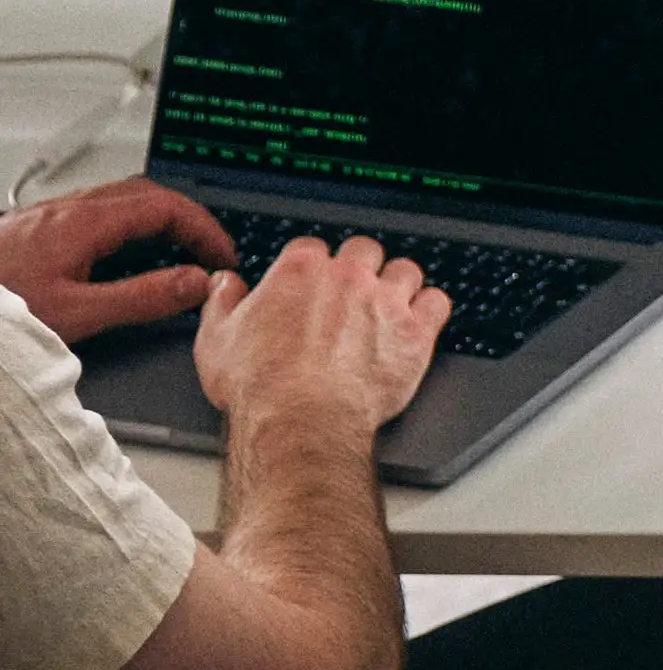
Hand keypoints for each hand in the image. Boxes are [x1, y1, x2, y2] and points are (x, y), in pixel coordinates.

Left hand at [0, 179, 237, 344]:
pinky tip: (126, 255)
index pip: (167, 207)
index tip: (223, 257)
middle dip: (188, 220)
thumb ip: (142, 298)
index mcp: (85, 222)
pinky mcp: (37, 229)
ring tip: (177, 252)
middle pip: (148, 193)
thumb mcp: (78, 313)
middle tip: (209, 252)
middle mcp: (68, 209)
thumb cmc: (0, 310)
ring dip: (159, 220)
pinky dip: (130, 228)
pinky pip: (98, 212)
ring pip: (122, 200)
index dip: (206, 229)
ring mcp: (51, 216)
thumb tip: (194, 283)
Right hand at [189, 236, 445, 433]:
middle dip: (358, 268)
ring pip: (405, 271)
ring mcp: (386, 302)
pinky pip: (438, 302)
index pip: (312, 247)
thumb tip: (225, 283)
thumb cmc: (259, 387)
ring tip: (388, 305)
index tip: (312, 283)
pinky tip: (418, 321)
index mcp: (300, 272)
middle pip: (364, 251)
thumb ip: (222, 302)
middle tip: (351, 293)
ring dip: (397, 285)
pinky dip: (430, 309)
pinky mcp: (416, 332)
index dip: (312, 266)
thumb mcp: (216, 340)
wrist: (300, 421)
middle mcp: (348, 278)